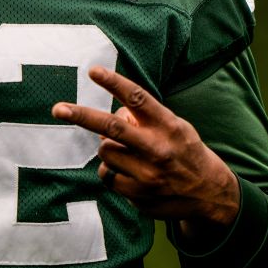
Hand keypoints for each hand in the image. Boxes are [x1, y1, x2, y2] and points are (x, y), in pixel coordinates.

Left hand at [52, 66, 239, 239]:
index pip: (138, 98)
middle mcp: (157, 149)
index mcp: (168, 126)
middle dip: (81, 116)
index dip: (114, 83)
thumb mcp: (175, 127)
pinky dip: (113, 173)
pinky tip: (132, 174)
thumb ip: (146, 119)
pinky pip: (109, 178)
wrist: (209, 194)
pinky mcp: (139, 195)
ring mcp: (147, 175)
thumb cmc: (185, 152)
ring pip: (105, 153)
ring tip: (128, 154)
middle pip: (111, 128)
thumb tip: (113, 114)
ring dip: (109, 150)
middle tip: (57, 109)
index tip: (93, 71)